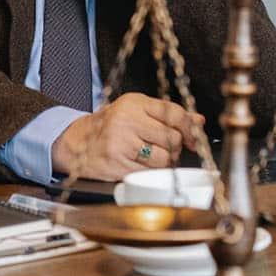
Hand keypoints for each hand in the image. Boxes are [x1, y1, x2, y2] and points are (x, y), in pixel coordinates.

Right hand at [50, 92, 204, 180]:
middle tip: (164, 146)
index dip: (190, 128)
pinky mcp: (118, 164)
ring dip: (164, 162)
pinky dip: (150, 172)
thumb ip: (167, 115)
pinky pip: (149, 173)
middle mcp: (127, 120)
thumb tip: (198, 121)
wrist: (76, 142)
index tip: (194, 137)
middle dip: (175, 147)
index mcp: (134, 103)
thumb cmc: (109, 125)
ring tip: (151, 156)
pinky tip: (139, 164)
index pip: (173, 113)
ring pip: (164, 158)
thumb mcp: (136, 111)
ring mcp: (121, 143)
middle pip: (173, 138)